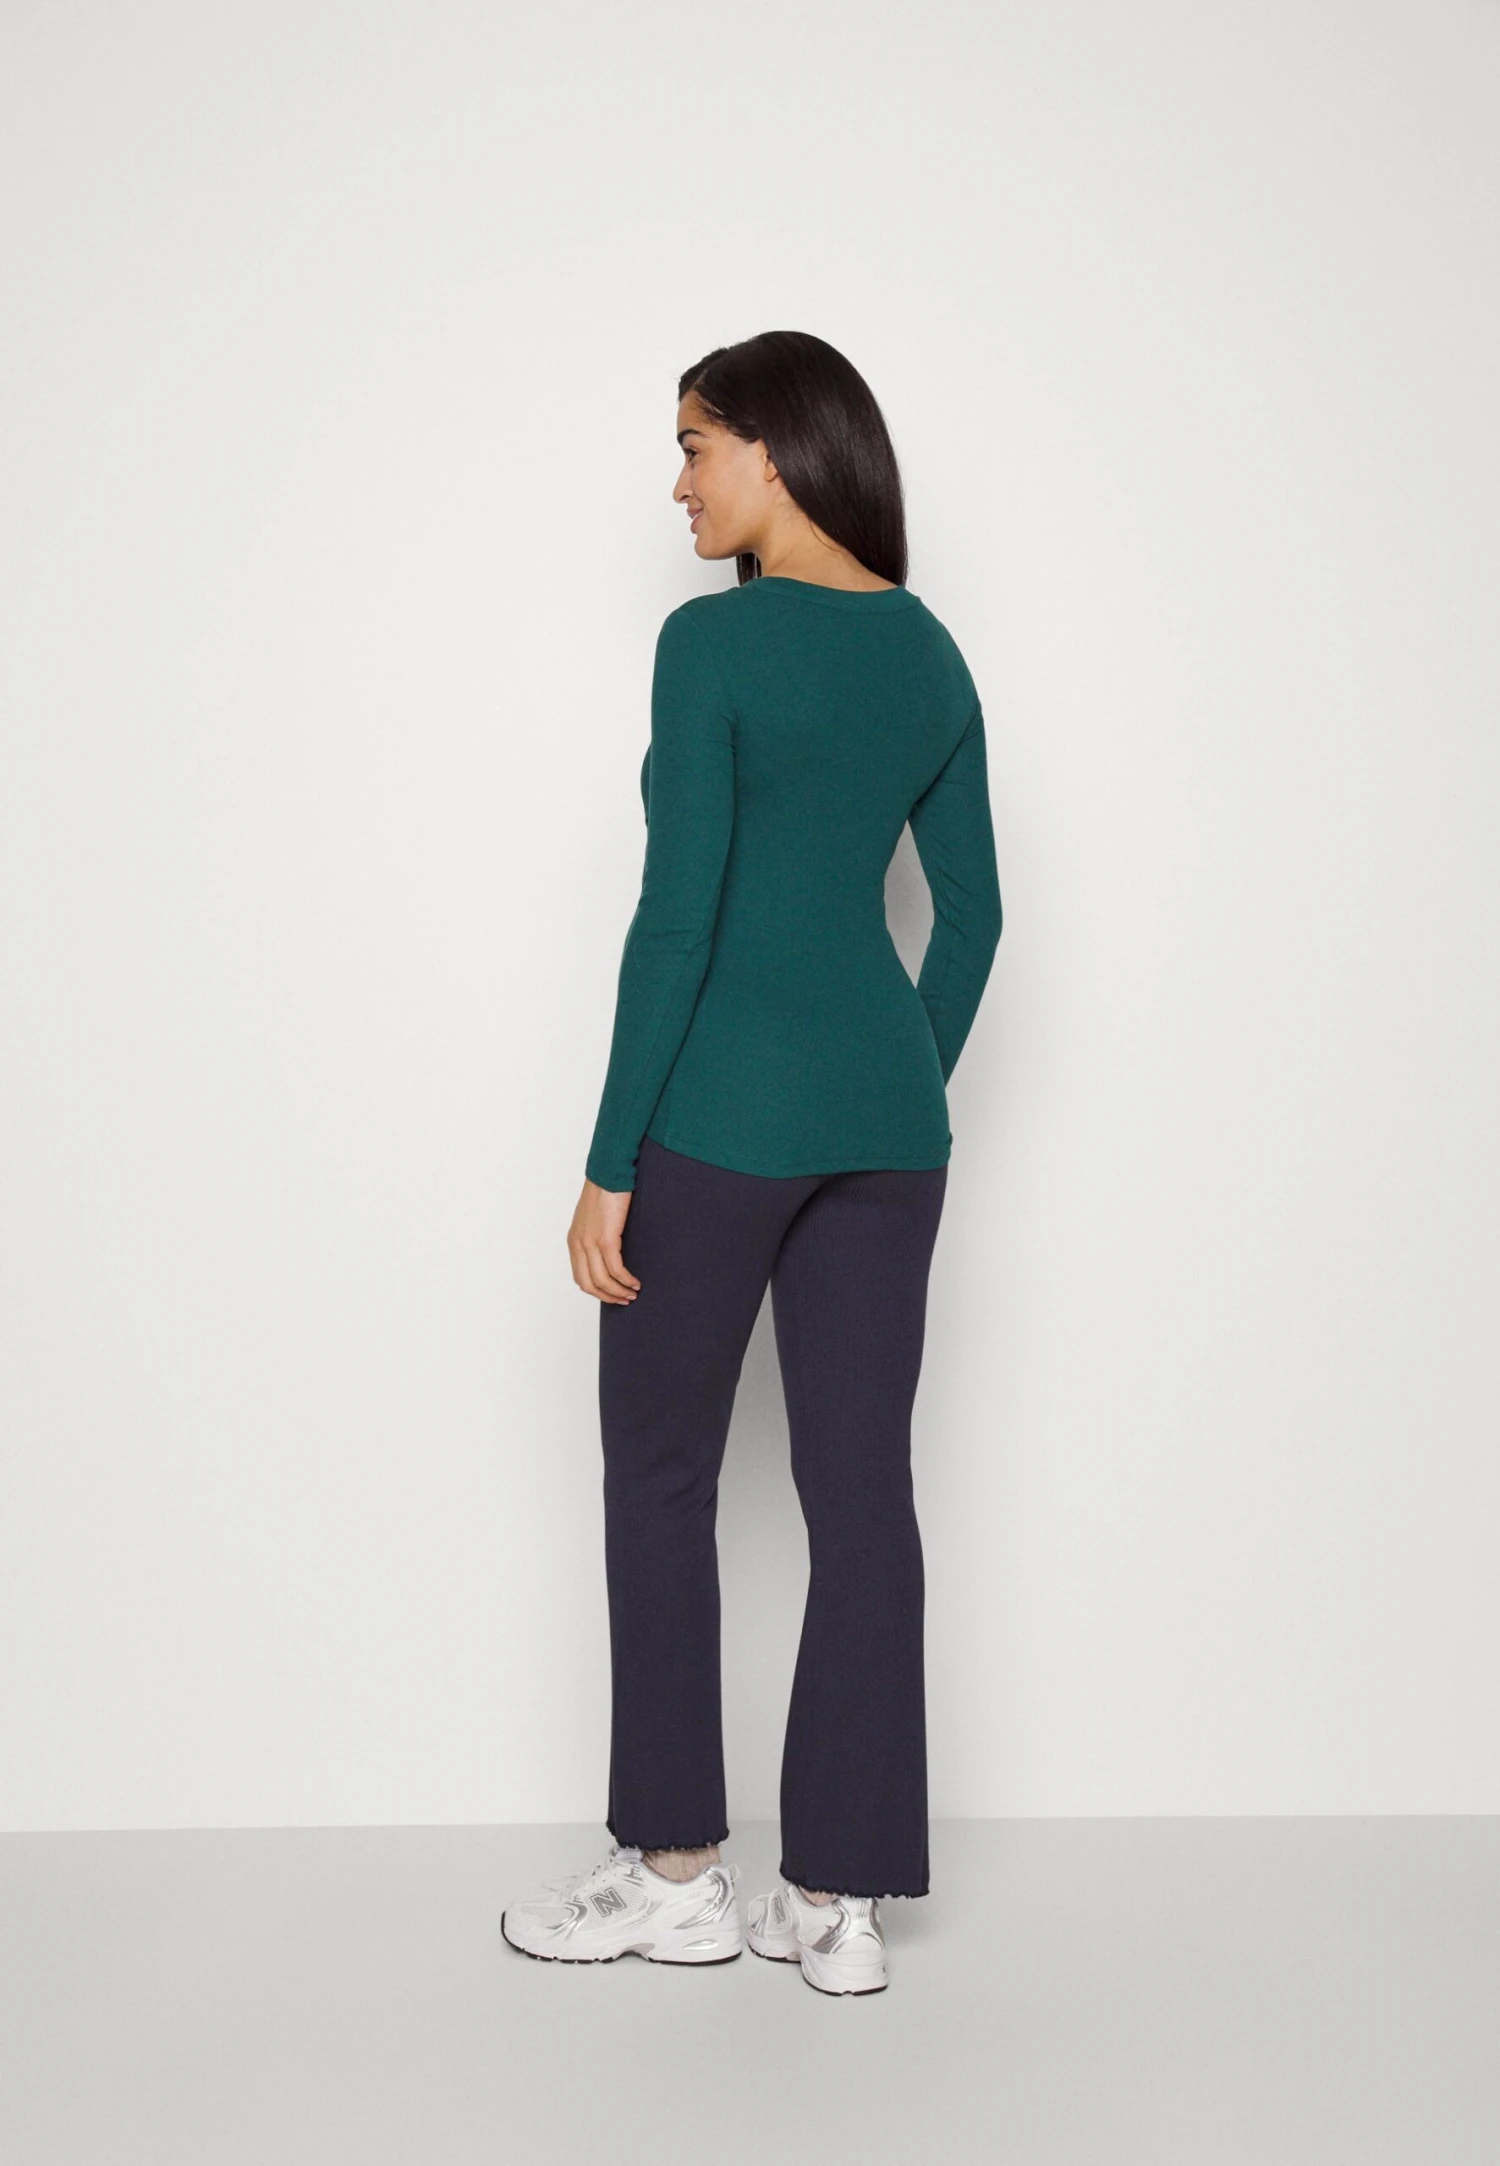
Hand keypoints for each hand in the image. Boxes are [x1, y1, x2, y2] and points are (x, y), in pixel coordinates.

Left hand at [568, 1179, 641, 1303]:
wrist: (609, 1173)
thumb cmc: (606, 1192)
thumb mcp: (594, 1219)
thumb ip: (595, 1236)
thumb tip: (610, 1253)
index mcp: (574, 1241)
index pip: (580, 1277)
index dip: (596, 1291)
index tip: (612, 1294)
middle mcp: (578, 1244)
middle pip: (588, 1284)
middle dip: (607, 1296)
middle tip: (624, 1300)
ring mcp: (590, 1242)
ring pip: (602, 1280)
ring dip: (619, 1291)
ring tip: (633, 1293)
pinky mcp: (606, 1238)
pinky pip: (615, 1269)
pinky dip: (626, 1280)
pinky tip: (636, 1282)